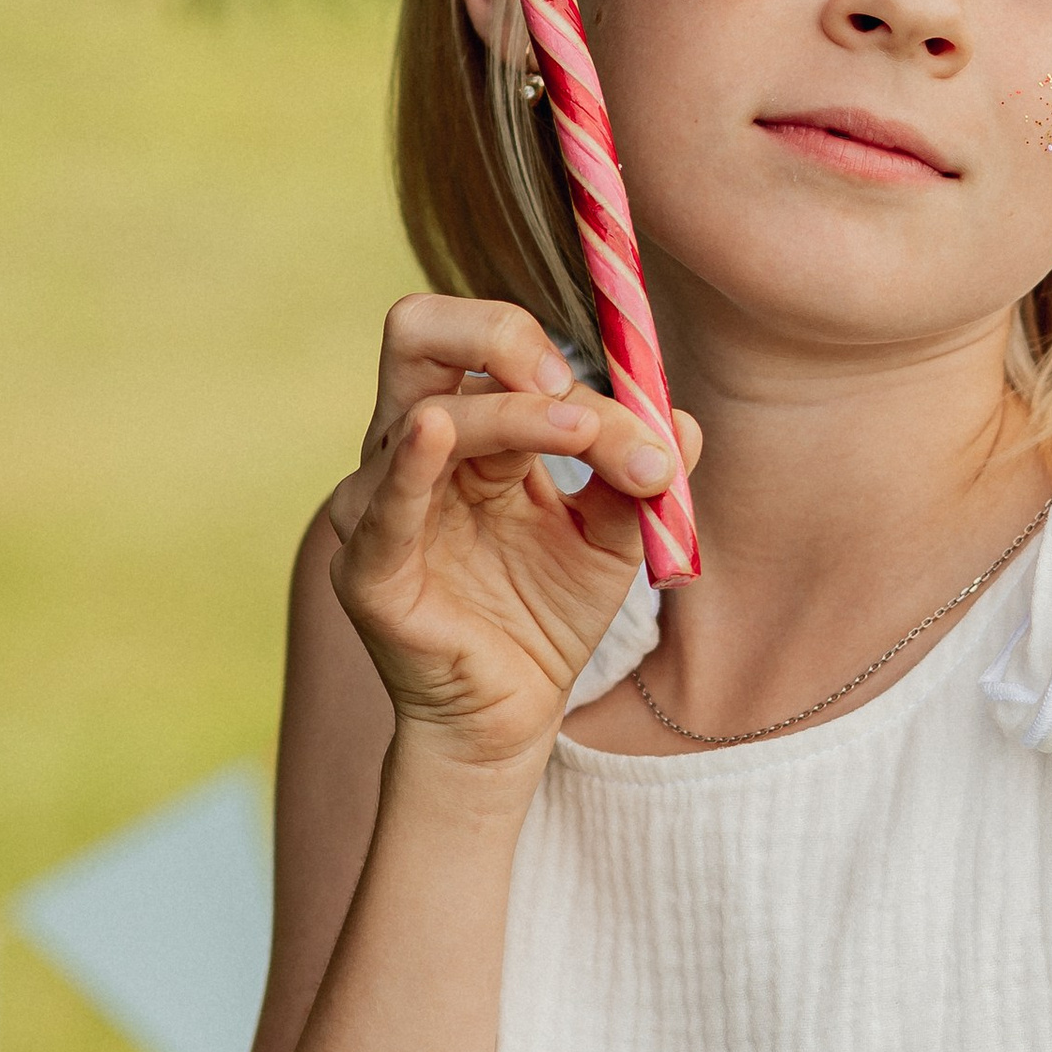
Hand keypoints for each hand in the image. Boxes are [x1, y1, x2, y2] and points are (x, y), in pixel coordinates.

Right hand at [328, 296, 697, 774]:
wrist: (510, 718)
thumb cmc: (544, 620)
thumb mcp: (610, 538)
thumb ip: (640, 475)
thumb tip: (683, 420)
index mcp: (467, 432)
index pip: (502, 357)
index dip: (577, 373)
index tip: (649, 432)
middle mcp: (412, 450)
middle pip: (419, 332)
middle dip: (499, 332)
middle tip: (569, 376)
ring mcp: (380, 504)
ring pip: (426, 412)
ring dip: (515, 413)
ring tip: (584, 433)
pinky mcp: (368, 567)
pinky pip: (385, 504)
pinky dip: (410, 463)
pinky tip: (435, 433)